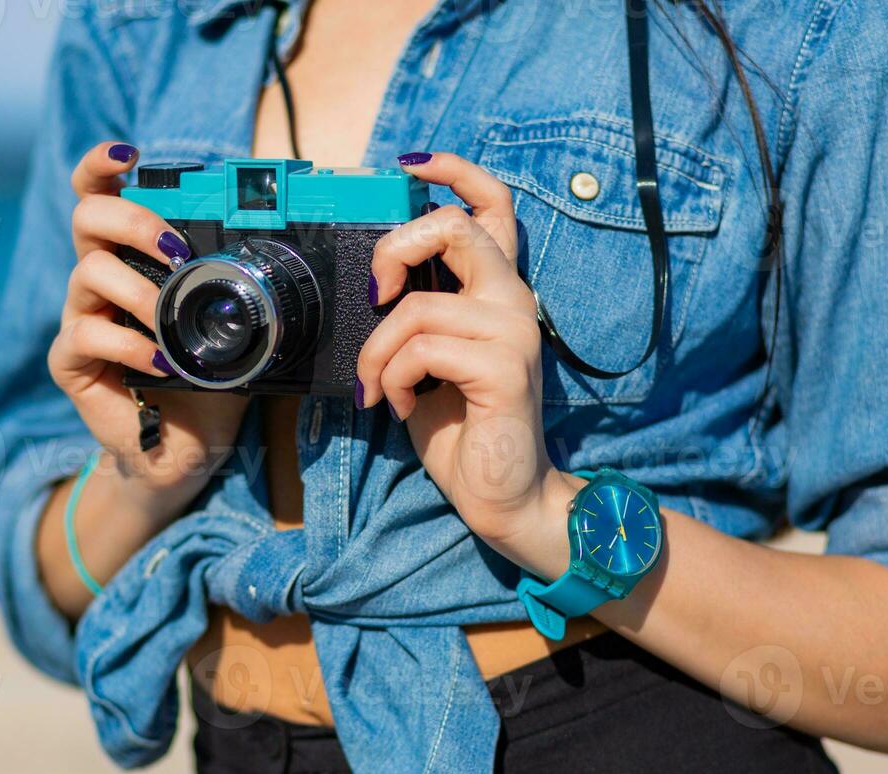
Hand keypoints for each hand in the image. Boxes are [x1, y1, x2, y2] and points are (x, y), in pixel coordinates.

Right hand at [48, 142, 247, 518]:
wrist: (190, 447)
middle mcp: (100, 279)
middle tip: (174, 250)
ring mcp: (81, 317)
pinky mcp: (70, 360)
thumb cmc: (211, 379)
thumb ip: (240, 287)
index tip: (127, 154)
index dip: (102, 166)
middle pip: (87, 218)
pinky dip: (131, 346)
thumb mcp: (236, 324)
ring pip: (88, 274)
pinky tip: (162, 362)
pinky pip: (87, 335)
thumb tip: (283, 256)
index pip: (103, 196)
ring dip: (138, 291)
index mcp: (133, 258)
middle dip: (132, 221)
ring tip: (170, 320)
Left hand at [355, 152, 577, 576]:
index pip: (493, 206)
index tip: (412, 165)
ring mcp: (514, 332)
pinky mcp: (505, 368)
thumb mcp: (427, 359)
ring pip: (417, 308)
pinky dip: (393, 379)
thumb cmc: (461, 428)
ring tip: (379, 388)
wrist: (501, 494)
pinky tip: (401, 406)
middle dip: (395, 250)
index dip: (454, 171)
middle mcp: (513, 300)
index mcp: (496, 291)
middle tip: (375, 293)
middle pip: (455, 228)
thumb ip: (415, 314)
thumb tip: (373, 284)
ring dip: (377, 353)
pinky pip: (421, 350)